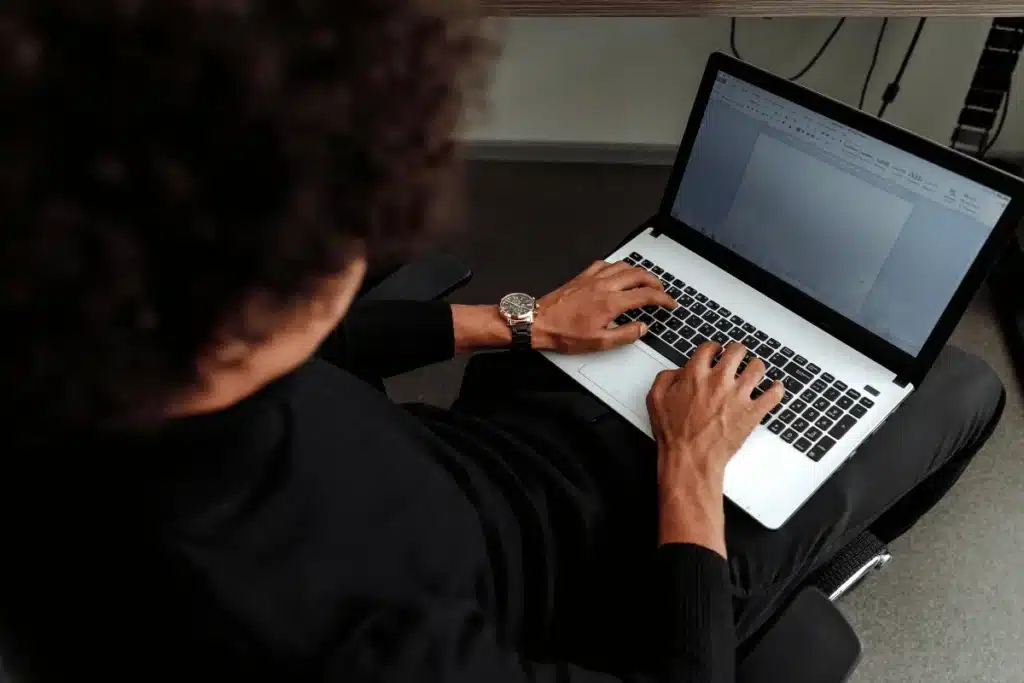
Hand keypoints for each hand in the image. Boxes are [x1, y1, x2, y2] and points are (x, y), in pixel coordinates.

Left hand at [532, 260, 676, 353]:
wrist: (539, 321)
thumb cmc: (564, 333)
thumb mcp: (598, 342)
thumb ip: (625, 335)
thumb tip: (642, 328)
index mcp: (611, 303)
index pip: (646, 295)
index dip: (663, 299)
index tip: (670, 303)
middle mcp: (604, 286)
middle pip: (639, 275)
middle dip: (655, 282)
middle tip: (661, 292)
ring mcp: (593, 278)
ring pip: (624, 266)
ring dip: (638, 272)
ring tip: (644, 281)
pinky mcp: (582, 276)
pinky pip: (605, 264)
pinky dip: (618, 267)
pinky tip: (618, 273)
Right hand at [646, 342, 783, 556]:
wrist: (690, 458)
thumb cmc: (674, 434)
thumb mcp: (655, 399)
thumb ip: (665, 378)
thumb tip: (677, 371)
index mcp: (695, 375)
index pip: (711, 347)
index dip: (715, 347)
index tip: (717, 351)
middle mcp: (719, 380)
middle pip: (737, 350)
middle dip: (737, 351)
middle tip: (738, 355)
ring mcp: (738, 395)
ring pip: (757, 367)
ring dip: (756, 366)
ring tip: (754, 370)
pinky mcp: (752, 412)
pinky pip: (774, 394)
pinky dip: (777, 389)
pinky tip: (775, 388)